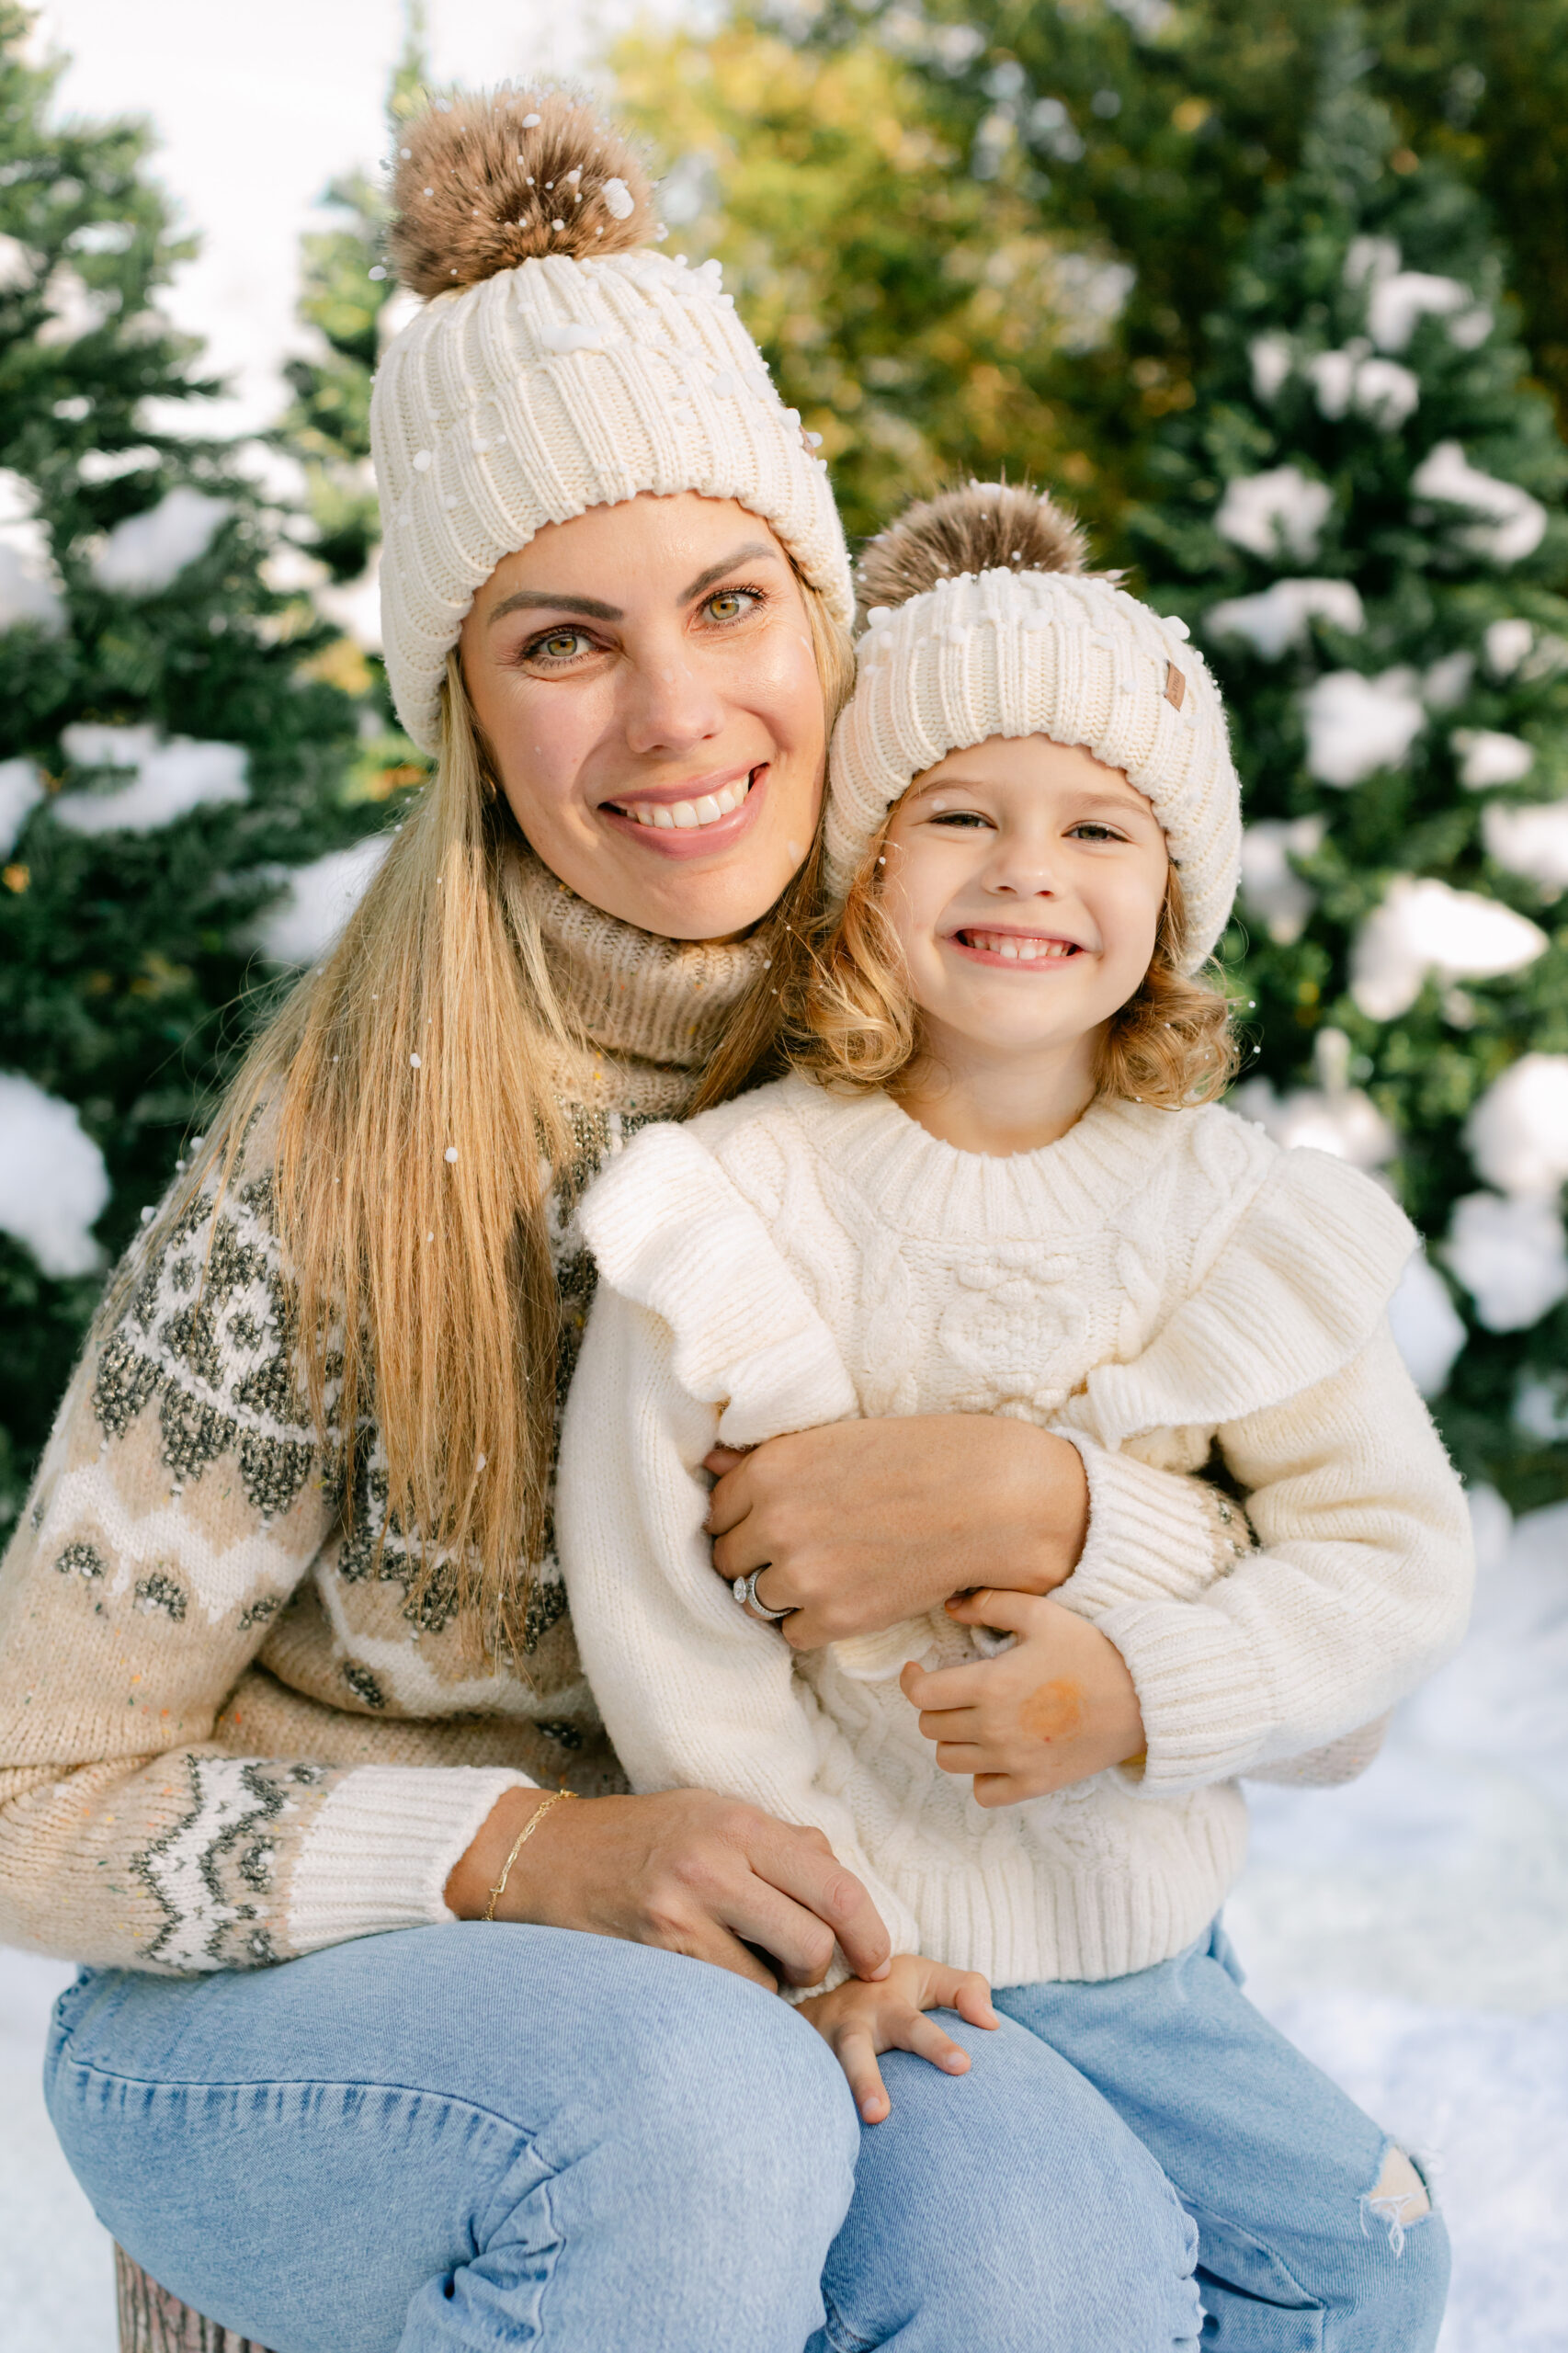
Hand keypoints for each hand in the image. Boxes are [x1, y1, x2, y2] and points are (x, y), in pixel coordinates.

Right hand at [444, 1786, 892, 1992]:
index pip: (835, 1884)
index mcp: (738, 1824)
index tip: (878, 1957)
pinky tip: (717, 1973)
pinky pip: (729, 1997)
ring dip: (777, 1985)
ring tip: (751, 1961)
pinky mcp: (656, 1957)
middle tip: (811, 1965)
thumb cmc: (642, 1835)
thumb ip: (780, 1841)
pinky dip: (738, 1996)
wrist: (547, 1857)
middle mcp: (714, 1865)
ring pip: (773, 1980)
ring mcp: (681, 1915)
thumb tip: (843, 1876)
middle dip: (825, 1965)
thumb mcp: (712, 1812)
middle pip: (814, 1940)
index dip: (871, 1931)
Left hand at [704, 1416, 1089, 1648]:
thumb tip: (710, 1464)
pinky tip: (847, 1599)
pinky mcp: (835, 1618)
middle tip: (796, 1556)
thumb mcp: (835, 1441)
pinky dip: (813, 1625)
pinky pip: (793, 1636)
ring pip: (756, 1603)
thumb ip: (768, 1463)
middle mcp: (774, 1523)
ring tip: (827, 1577)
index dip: (742, 1522)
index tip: (766, 1526)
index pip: (717, 1513)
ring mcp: (802, 1575)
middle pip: (728, 1562)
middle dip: (755, 1561)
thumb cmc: (923, 1456)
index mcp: (771, 1470)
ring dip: (783, 1595)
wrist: (991, 1499)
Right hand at [797, 1953, 998, 2123]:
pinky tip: (813, 2150)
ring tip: (841, 2136)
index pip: (914, 2027)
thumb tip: (992, 2024)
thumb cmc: (886, 1990)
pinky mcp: (800, 2070)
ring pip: (817, 2074)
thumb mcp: (925, 1977)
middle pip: (853, 2053)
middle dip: (863, 2081)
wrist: (812, 1990)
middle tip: (879, 2115)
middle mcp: (848, 2027)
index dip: (936, 2045)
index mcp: (884, 2005)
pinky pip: (799, 2093)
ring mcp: (817, 2050)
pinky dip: (806, 2117)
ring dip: (827, 2103)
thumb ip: (965, 1990)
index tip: (963, 2066)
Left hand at [900, 1591, 1146, 1804]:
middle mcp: (995, 1728)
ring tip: (973, 1721)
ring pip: (949, 1761)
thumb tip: (950, 1605)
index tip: (917, 1671)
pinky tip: (995, 1754)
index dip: (911, 1680)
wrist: (1141, 1698)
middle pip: (931, 1727)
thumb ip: (991, 1604)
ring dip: (953, 1740)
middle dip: (936, 1706)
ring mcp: (1014, 1761)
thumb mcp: (1041, 1614)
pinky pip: (983, 1792)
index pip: (921, 1695)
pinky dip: (981, 1776)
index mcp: (991, 1685)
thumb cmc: (1090, 1650)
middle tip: (954, 1692)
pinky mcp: (1034, 1785)